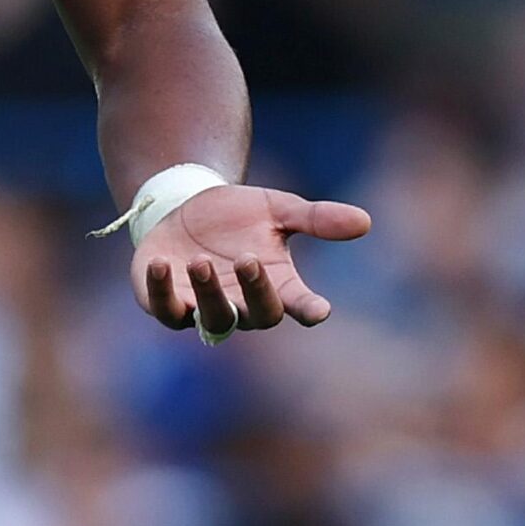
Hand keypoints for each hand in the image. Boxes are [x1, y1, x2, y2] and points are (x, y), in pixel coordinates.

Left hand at [132, 184, 371, 336]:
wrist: (186, 206)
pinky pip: (164, 309)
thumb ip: (316, 218)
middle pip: (258, 315)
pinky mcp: (167, 302)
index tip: (320, 310)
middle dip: (255, 291)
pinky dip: (161, 291)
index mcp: (277, 284)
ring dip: (208, 293)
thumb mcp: (277, 208)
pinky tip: (160, 265)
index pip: (299, 305)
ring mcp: (203, 307)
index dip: (309, 309)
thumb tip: (365, 221)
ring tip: (200, 261)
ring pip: (213, 319)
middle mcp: (243, 304)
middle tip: (250, 259)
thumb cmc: (240, 215)